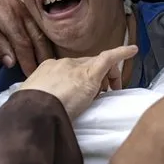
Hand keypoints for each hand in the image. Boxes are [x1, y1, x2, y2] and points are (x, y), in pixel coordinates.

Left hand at [0, 0, 53, 75]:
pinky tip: (51, 54)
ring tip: (50, 68)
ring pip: (45, 35)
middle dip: (42, 59)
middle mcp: (24, 14)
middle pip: (38, 39)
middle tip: (44, 76)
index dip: (28, 61)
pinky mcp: (37, 12)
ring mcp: (33, 12)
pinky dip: (50, 43)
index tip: (30, 75)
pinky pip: (46, 29)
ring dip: (49, 52)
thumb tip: (11, 63)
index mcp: (9, 17)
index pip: (22, 43)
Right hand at [19, 45, 137, 119]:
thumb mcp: (34, 103)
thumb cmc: (30, 112)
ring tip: (111, 92)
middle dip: (96, 77)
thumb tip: (48, 109)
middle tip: (101, 95)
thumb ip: (43, 101)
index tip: (81, 89)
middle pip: (85, 65)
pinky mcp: (90, 74)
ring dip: (108, 75)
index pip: (70, 69)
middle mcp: (62, 64)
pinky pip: (109, 58)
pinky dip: (121, 53)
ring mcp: (76, 68)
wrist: (32, 112)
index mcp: (47, 70)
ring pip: (98, 64)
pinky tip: (132, 51)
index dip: (79, 78)